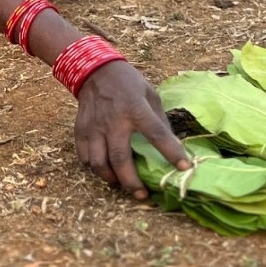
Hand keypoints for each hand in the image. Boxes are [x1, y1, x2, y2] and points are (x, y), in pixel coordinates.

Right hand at [74, 60, 190, 199]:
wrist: (95, 71)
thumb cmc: (128, 83)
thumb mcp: (150, 94)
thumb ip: (159, 120)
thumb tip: (172, 145)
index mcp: (136, 108)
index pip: (157, 134)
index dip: (172, 152)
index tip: (184, 168)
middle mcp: (114, 120)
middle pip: (121, 159)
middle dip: (132, 182)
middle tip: (142, 195)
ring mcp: (95, 127)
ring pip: (99, 164)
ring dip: (111, 179)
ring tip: (122, 184)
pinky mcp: (81, 130)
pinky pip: (85, 158)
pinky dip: (95, 169)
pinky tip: (105, 169)